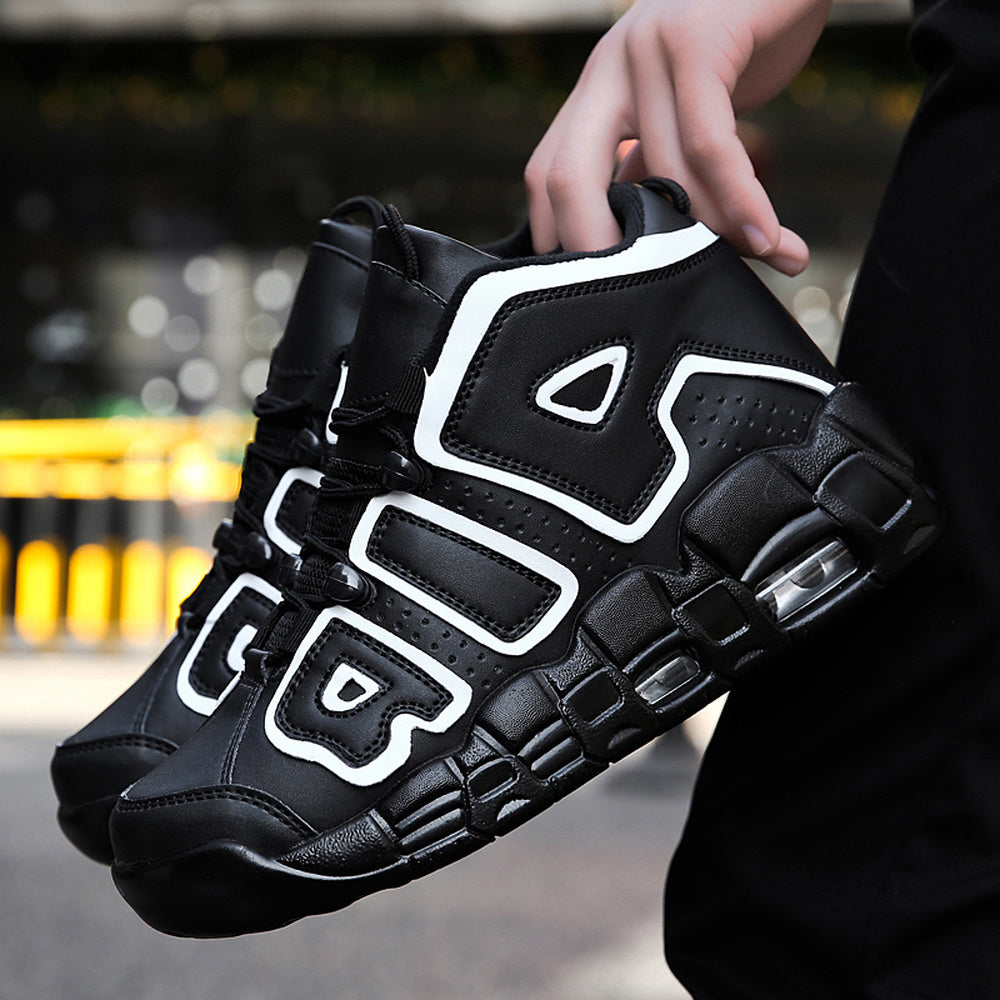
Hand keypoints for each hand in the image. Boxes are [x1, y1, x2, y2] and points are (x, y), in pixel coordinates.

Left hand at [524, 0, 831, 272]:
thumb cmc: (746, 40)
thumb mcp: (687, 107)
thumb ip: (658, 161)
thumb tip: (649, 241)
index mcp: (597, 89)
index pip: (546, 175)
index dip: (559, 238)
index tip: (591, 292)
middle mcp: (609, 67)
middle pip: (567, 177)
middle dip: (597, 251)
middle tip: (640, 301)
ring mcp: (646, 49)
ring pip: (662, 172)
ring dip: (713, 232)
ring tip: (761, 260)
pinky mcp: (697, 40)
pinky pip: (710, 145)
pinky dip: (742, 200)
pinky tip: (769, 239)